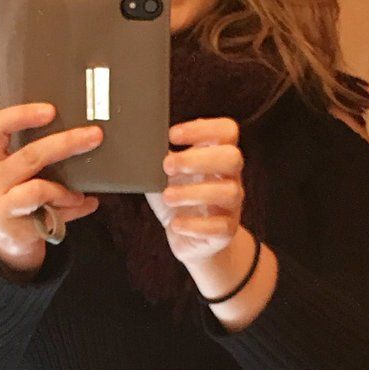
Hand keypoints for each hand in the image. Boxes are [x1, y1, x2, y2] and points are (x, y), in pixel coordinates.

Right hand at [0, 102, 101, 276]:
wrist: (5, 242)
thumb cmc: (19, 197)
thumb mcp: (22, 174)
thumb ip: (43, 157)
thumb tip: (88, 138)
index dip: (21, 115)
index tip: (51, 110)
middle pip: (29, 155)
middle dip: (65, 143)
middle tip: (94, 135)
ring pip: (38, 187)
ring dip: (65, 189)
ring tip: (79, 194)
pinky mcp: (11, 225)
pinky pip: (46, 212)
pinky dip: (68, 207)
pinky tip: (81, 205)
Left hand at [145, 117, 244, 264]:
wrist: (191, 240)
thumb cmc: (178, 200)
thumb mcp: (164, 176)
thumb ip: (157, 158)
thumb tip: (136, 141)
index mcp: (216, 157)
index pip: (226, 131)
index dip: (203, 129)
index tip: (172, 135)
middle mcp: (229, 178)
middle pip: (232, 157)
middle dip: (197, 159)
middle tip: (167, 166)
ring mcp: (230, 206)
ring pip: (228, 192)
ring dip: (193, 192)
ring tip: (168, 196)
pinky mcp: (225, 232)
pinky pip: (219, 227)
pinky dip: (194, 225)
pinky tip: (175, 224)